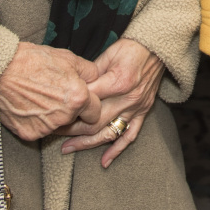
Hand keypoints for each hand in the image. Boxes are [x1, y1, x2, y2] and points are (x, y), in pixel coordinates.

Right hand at [0, 42, 101, 141]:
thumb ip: (88, 72)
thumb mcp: (68, 58)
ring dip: (54, 117)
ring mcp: (46, 127)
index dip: (90, 105)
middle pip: (76, 121)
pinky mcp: (29, 134)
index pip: (95, 112)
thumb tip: (96, 79)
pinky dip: (36, 121)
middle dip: (72, 112)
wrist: (1, 69)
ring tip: (40, 98)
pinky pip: (40, 130)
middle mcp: (65, 116)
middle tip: (58, 96)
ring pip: (58, 126)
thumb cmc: (34, 60)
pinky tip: (29, 106)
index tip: (82, 100)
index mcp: (78, 98)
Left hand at [57, 39, 163, 168]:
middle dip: (71, 130)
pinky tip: (104, 161)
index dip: (69, 108)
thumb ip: (90, 73)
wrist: (158, 47)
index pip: (88, 101)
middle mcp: (128, 98)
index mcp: (118, 82)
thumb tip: (71, 87)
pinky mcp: (143, 111)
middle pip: (95, 121)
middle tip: (52, 132)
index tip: (53, 111)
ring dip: (87, 143)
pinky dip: (117, 150)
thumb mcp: (108, 55)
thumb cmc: (131, 48)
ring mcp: (136, 107)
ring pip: (109, 132)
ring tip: (68, 148)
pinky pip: (130, 134)